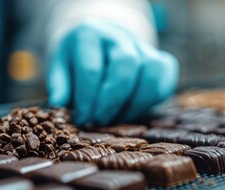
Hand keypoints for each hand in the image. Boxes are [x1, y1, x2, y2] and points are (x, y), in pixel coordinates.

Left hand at [47, 20, 178, 125]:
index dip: (87, 100)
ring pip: (151, 71)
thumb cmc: (77, 59)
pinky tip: (133, 110)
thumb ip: (60, 84)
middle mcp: (119, 37)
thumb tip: (59, 104)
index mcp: (89, 35)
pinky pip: (165, 78)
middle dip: (112, 100)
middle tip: (100, 121)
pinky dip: (152, 99)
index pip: (91, 69)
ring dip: (135, 103)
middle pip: (126, 65)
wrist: (99, 41)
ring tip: (118, 119)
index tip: (82, 120)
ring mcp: (143, 47)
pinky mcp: (161, 60)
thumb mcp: (60, 66)